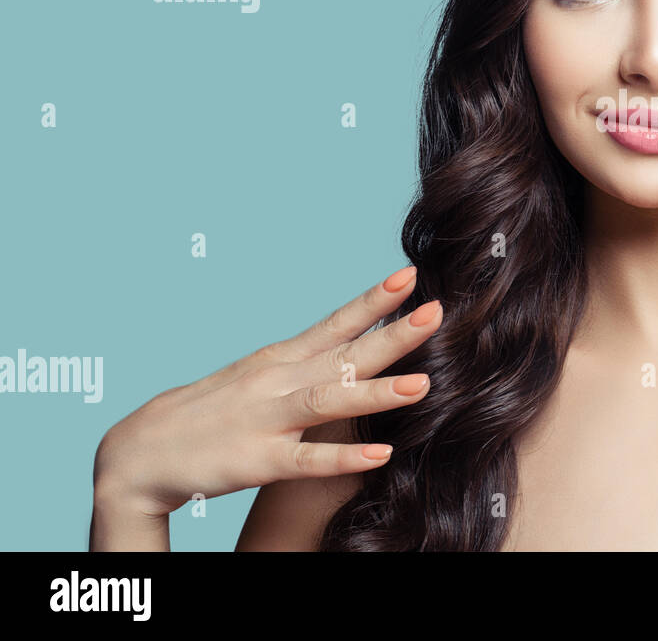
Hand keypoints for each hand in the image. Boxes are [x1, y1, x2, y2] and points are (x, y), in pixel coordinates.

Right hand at [92, 266, 440, 516]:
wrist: (141, 450)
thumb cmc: (213, 410)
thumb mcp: (262, 374)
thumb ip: (310, 360)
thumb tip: (362, 340)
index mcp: (282, 358)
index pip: (336, 322)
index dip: (374, 299)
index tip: (412, 275)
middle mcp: (278, 381)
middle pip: (345, 354)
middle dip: (393, 334)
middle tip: (437, 313)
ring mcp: (268, 420)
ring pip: (330, 403)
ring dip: (377, 393)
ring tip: (422, 384)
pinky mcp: (257, 461)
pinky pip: (307, 461)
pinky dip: (343, 458)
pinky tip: (379, 456)